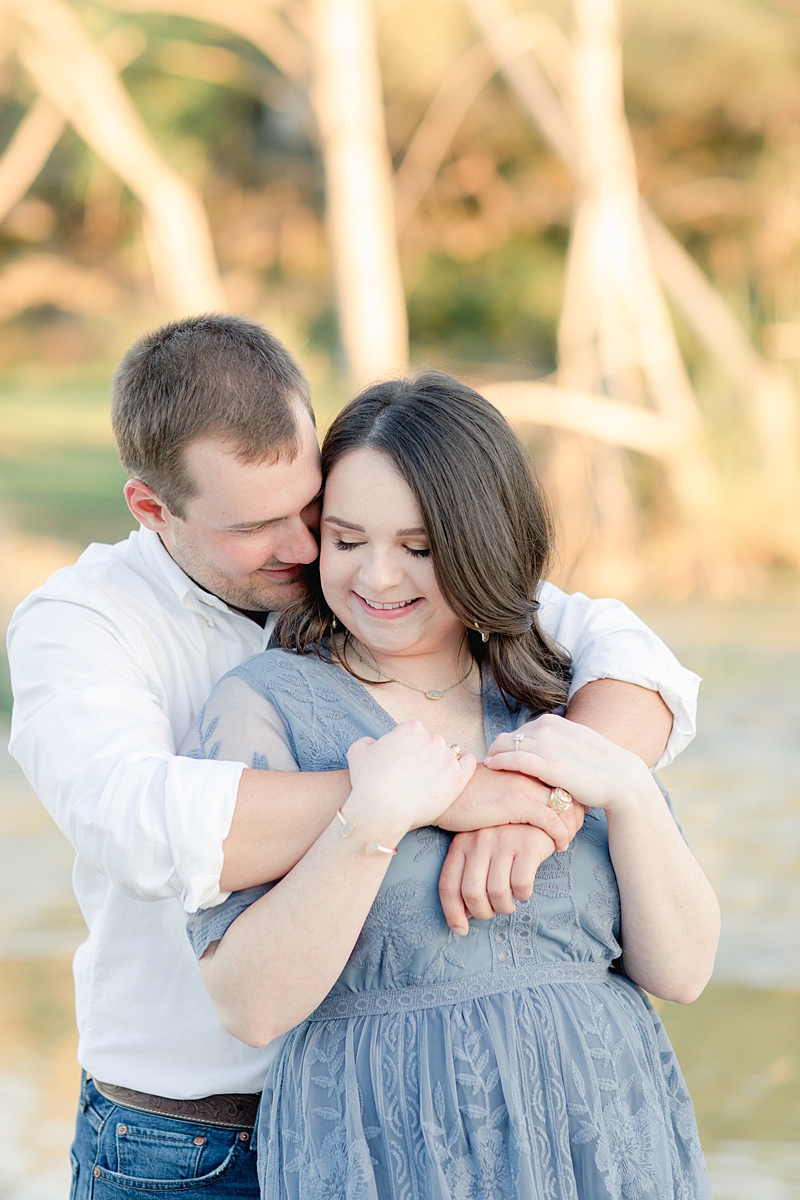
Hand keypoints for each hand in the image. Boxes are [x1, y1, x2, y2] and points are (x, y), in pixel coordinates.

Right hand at [346, 721, 475, 837]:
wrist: (381, 810)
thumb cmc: (367, 783)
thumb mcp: (357, 753)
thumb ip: (367, 742)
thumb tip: (374, 744)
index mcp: (411, 728)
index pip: (415, 735)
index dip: (407, 750)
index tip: (402, 765)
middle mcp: (432, 737)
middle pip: (432, 744)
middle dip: (424, 757)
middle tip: (413, 778)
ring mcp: (448, 757)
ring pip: (450, 754)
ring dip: (441, 765)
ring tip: (430, 783)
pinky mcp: (458, 777)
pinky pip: (468, 763)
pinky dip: (463, 767)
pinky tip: (453, 776)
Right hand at [435, 763, 582, 849]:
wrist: (438, 793)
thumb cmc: (460, 793)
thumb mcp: (491, 785)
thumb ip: (509, 786)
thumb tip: (519, 803)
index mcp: (521, 762)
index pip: (557, 774)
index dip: (571, 792)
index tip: (578, 810)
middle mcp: (526, 770)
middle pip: (567, 787)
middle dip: (579, 808)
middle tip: (582, 826)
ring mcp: (523, 784)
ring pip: (564, 804)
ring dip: (573, 824)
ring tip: (572, 838)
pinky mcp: (517, 802)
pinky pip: (551, 820)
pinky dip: (560, 834)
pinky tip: (560, 846)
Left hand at [438, 824, 558, 934]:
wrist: (541, 810)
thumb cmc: (507, 837)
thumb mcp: (480, 847)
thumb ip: (468, 874)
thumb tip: (462, 914)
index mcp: (461, 842)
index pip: (448, 885)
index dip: (453, 914)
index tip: (461, 930)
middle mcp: (479, 840)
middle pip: (472, 894)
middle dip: (483, 913)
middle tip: (493, 912)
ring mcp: (504, 841)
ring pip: (498, 893)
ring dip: (505, 907)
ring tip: (510, 903)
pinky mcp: (528, 845)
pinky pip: (521, 885)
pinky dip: (523, 895)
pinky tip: (524, 890)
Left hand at [484, 713, 655, 815]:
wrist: (621, 780)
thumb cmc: (597, 768)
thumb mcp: (572, 747)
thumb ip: (553, 744)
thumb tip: (537, 751)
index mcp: (553, 722)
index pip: (517, 731)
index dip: (504, 745)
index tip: (496, 757)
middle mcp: (548, 728)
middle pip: (507, 736)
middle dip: (496, 750)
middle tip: (486, 765)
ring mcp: (549, 745)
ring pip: (507, 745)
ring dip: (494, 755)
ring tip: (486, 768)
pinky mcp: (550, 764)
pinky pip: (515, 758)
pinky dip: (500, 761)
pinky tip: (492, 767)